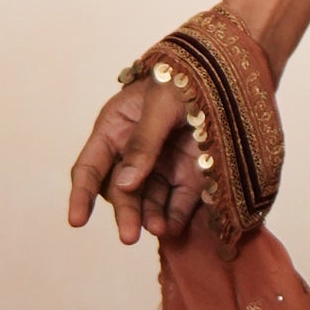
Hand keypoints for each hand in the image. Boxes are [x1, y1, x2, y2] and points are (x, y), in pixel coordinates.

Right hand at [68, 75, 207, 247]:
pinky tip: (173, 227)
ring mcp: (164, 166)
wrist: (232, 73)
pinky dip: (175, 217)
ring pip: (149, 200)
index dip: (81, 194)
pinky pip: (179, 202)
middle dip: (125, 212)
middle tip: (129, 236)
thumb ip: (143, 143)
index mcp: (116, 128)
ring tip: (157, 229)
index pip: (91, 167)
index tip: (77, 221)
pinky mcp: (191, 176)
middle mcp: (135, 152)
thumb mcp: (161, 103)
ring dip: (150, 217)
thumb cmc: (186, 77)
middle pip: (122, 190)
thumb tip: (125, 184)